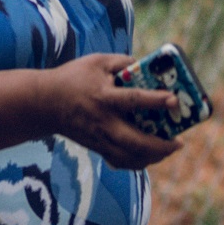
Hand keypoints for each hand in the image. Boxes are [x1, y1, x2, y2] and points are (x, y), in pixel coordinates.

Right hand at [44, 53, 180, 170]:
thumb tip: (146, 66)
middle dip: (161, 146)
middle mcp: (103, 123)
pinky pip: (120, 162)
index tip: (174, 100)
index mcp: (104, 98)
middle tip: (179, 142)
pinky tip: (149, 156)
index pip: (134, 100)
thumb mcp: (97, 61)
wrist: (44, 104)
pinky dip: (137, 162)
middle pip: (136, 142)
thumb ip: (123, 62)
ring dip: (153, 157)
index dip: (156, 100)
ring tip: (168, 149)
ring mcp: (99, 139)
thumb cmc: (73, 78)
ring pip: (130, 158)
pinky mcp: (96, 147)